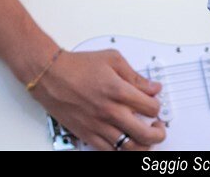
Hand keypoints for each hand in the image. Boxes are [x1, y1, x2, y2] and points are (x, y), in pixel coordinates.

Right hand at [30, 48, 166, 150]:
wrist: (50, 75)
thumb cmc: (78, 66)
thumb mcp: (113, 59)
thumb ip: (135, 75)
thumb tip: (152, 87)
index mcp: (119, 91)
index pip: (151, 108)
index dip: (157, 107)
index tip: (154, 104)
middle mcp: (110, 111)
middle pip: (145, 134)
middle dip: (158, 133)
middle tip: (158, 128)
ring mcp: (98, 125)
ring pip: (128, 147)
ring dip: (142, 145)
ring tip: (144, 138)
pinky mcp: (86, 134)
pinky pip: (108, 151)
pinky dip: (120, 150)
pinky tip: (124, 141)